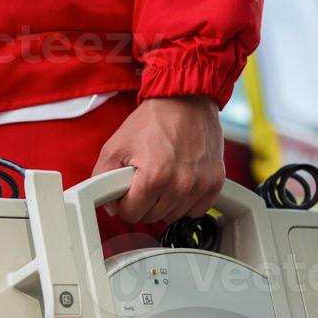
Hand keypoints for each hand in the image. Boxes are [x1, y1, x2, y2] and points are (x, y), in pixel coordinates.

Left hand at [91, 96, 224, 223]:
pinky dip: (186, 202)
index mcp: (154, 177)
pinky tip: (179, 183)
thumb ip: (102, 178)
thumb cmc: (153, 120)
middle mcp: (180, 184)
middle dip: (143, 202)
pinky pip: (196, 210)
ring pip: (173, 216)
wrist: (186, 100)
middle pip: (152, 217)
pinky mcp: (215, 182)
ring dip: (164, 203)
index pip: (131, 214)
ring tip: (162, 178)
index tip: (126, 189)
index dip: (124, 203)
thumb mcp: (115, 146)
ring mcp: (200, 185)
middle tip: (143, 179)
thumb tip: (110, 204)